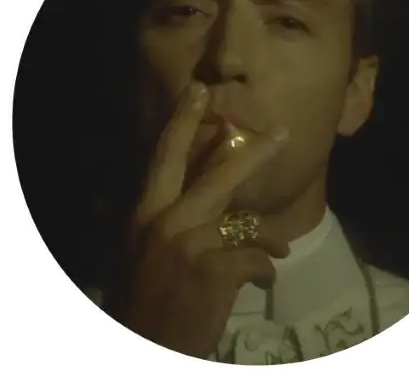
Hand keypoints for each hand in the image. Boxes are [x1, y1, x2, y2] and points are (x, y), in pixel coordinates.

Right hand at [116, 83, 288, 357]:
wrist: (152, 345)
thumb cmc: (144, 298)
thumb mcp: (131, 253)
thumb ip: (116, 219)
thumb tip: (97, 195)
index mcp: (147, 212)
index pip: (166, 156)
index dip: (183, 120)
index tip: (199, 90)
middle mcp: (166, 220)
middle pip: (219, 174)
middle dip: (254, 151)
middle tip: (282, 132)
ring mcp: (190, 243)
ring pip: (246, 220)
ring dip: (268, 237)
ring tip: (280, 246)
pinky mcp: (214, 270)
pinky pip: (256, 257)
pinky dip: (266, 270)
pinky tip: (265, 281)